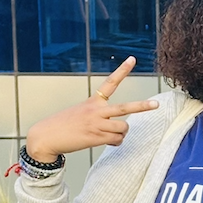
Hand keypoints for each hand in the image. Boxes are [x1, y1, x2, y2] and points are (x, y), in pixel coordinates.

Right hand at [24, 58, 159, 159]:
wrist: (46, 136)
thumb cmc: (63, 125)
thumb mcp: (80, 113)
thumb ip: (99, 117)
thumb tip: (115, 131)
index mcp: (92, 102)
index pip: (110, 82)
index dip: (122, 70)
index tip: (132, 59)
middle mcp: (96, 111)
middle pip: (125, 108)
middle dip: (142, 106)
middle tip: (156, 104)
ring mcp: (97, 124)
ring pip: (123, 128)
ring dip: (121, 134)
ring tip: (112, 135)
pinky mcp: (96, 137)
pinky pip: (117, 140)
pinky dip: (116, 142)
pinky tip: (107, 141)